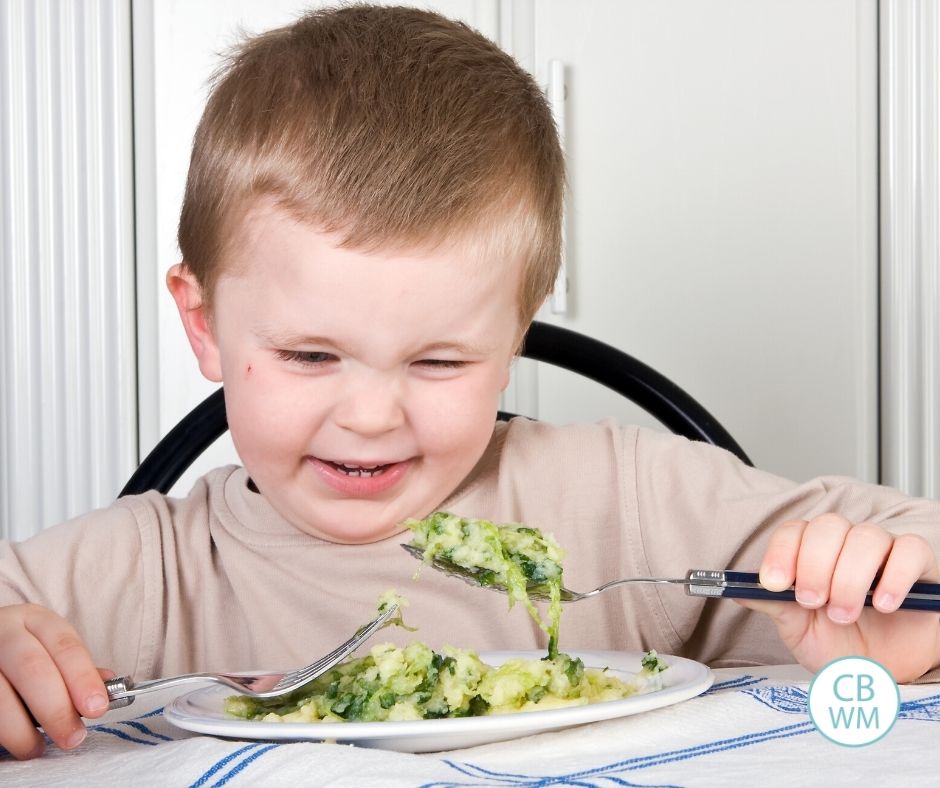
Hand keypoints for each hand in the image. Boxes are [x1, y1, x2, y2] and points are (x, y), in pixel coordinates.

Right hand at [0, 604, 110, 759]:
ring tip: (36, 748)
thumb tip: (107, 687)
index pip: (65, 646)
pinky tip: (14, 742)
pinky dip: (2, 731)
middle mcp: (5, 632)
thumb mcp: (48, 648)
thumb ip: (74, 668)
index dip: (83, 678)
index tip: (97, 708)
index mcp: (35, 620)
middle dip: (56, 708)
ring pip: (0, 695)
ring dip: (21, 729)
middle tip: (72, 738)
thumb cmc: (23, 652)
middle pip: (33, 668)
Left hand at [736, 514, 939, 682]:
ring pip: (866, 536)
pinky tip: (884, 604)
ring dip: (850, 577)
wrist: (885, 672)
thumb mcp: (799, 630)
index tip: (774, 584)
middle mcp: (846, 545)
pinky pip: (911, 550)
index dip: (782, 553)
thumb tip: (739, 590)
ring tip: (845, 614)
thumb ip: (774, 605)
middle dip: (815, 566)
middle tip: (812, 602)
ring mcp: (884, 551)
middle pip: (828, 526)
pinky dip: (895, 575)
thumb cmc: (840, 646)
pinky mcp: (919, 565)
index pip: (793, 532)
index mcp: (812, 553)